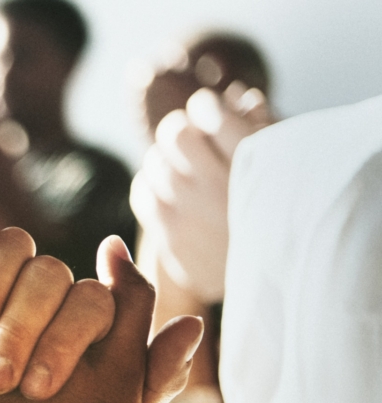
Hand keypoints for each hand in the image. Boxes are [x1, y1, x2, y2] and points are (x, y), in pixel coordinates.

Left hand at [131, 83, 270, 302]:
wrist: (266, 283)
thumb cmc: (280, 212)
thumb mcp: (285, 166)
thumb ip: (264, 127)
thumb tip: (237, 96)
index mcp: (256, 164)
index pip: (212, 113)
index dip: (206, 106)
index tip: (210, 111)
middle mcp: (219, 187)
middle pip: (176, 133)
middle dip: (180, 128)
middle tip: (190, 137)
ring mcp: (190, 213)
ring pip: (154, 161)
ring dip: (164, 158)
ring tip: (182, 169)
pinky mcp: (170, 236)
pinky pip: (142, 191)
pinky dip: (150, 184)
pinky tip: (168, 190)